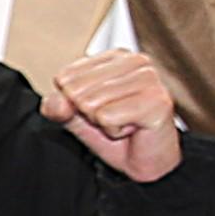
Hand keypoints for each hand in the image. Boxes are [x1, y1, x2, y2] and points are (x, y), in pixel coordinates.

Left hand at [42, 48, 184, 182]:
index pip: (65, 76)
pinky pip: (107, 118)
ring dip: (103, 122)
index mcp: (115, 56)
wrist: (146, 159)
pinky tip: (133, 127)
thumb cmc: (114, 130)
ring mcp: (149, 79)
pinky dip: (114, 130)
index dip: (74, 102)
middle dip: (89, 113)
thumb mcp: (75, 116)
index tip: (100, 107)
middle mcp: (135, 60)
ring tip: (124, 121)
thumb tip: (60, 102)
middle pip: (76, 90)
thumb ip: (57, 106)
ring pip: (91, 104)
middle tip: (114, 117)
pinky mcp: (157, 101)